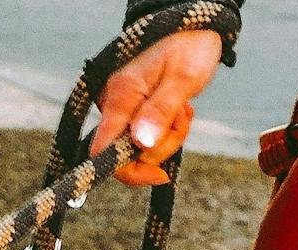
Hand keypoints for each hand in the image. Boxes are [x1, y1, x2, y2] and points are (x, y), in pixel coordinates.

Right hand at [92, 29, 224, 185]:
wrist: (192, 27)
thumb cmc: (189, 45)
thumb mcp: (183, 79)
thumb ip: (160, 112)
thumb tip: (141, 144)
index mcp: (121, 95)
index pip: (105, 152)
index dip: (130, 171)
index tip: (160, 174)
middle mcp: (114, 103)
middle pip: (130, 155)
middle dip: (162, 145)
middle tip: (182, 116)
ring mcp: (121, 108)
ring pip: (142, 148)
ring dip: (169, 136)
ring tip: (181, 107)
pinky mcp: (131, 111)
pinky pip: (147, 138)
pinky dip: (166, 131)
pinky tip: (177, 108)